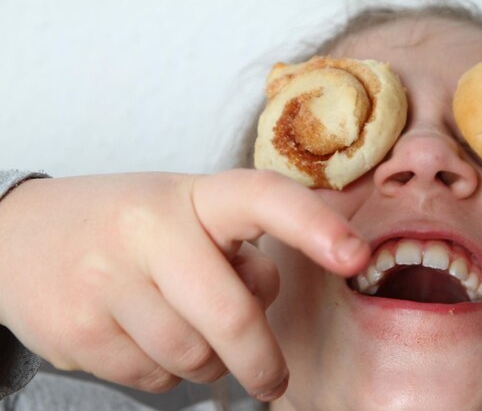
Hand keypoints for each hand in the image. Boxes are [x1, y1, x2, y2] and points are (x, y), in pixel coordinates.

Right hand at [0, 170, 368, 400]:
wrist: (17, 235)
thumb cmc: (124, 226)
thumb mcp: (182, 214)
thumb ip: (233, 248)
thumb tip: (263, 294)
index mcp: (189, 194)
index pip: (262, 197)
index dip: (313, 224)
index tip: (355, 256)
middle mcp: (149, 230)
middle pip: (233, 315)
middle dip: (263, 362)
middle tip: (274, 380)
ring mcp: (108, 282)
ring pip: (194, 357)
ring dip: (208, 362)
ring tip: (184, 330)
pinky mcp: (79, 332)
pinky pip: (154, 378)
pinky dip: (165, 372)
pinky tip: (142, 338)